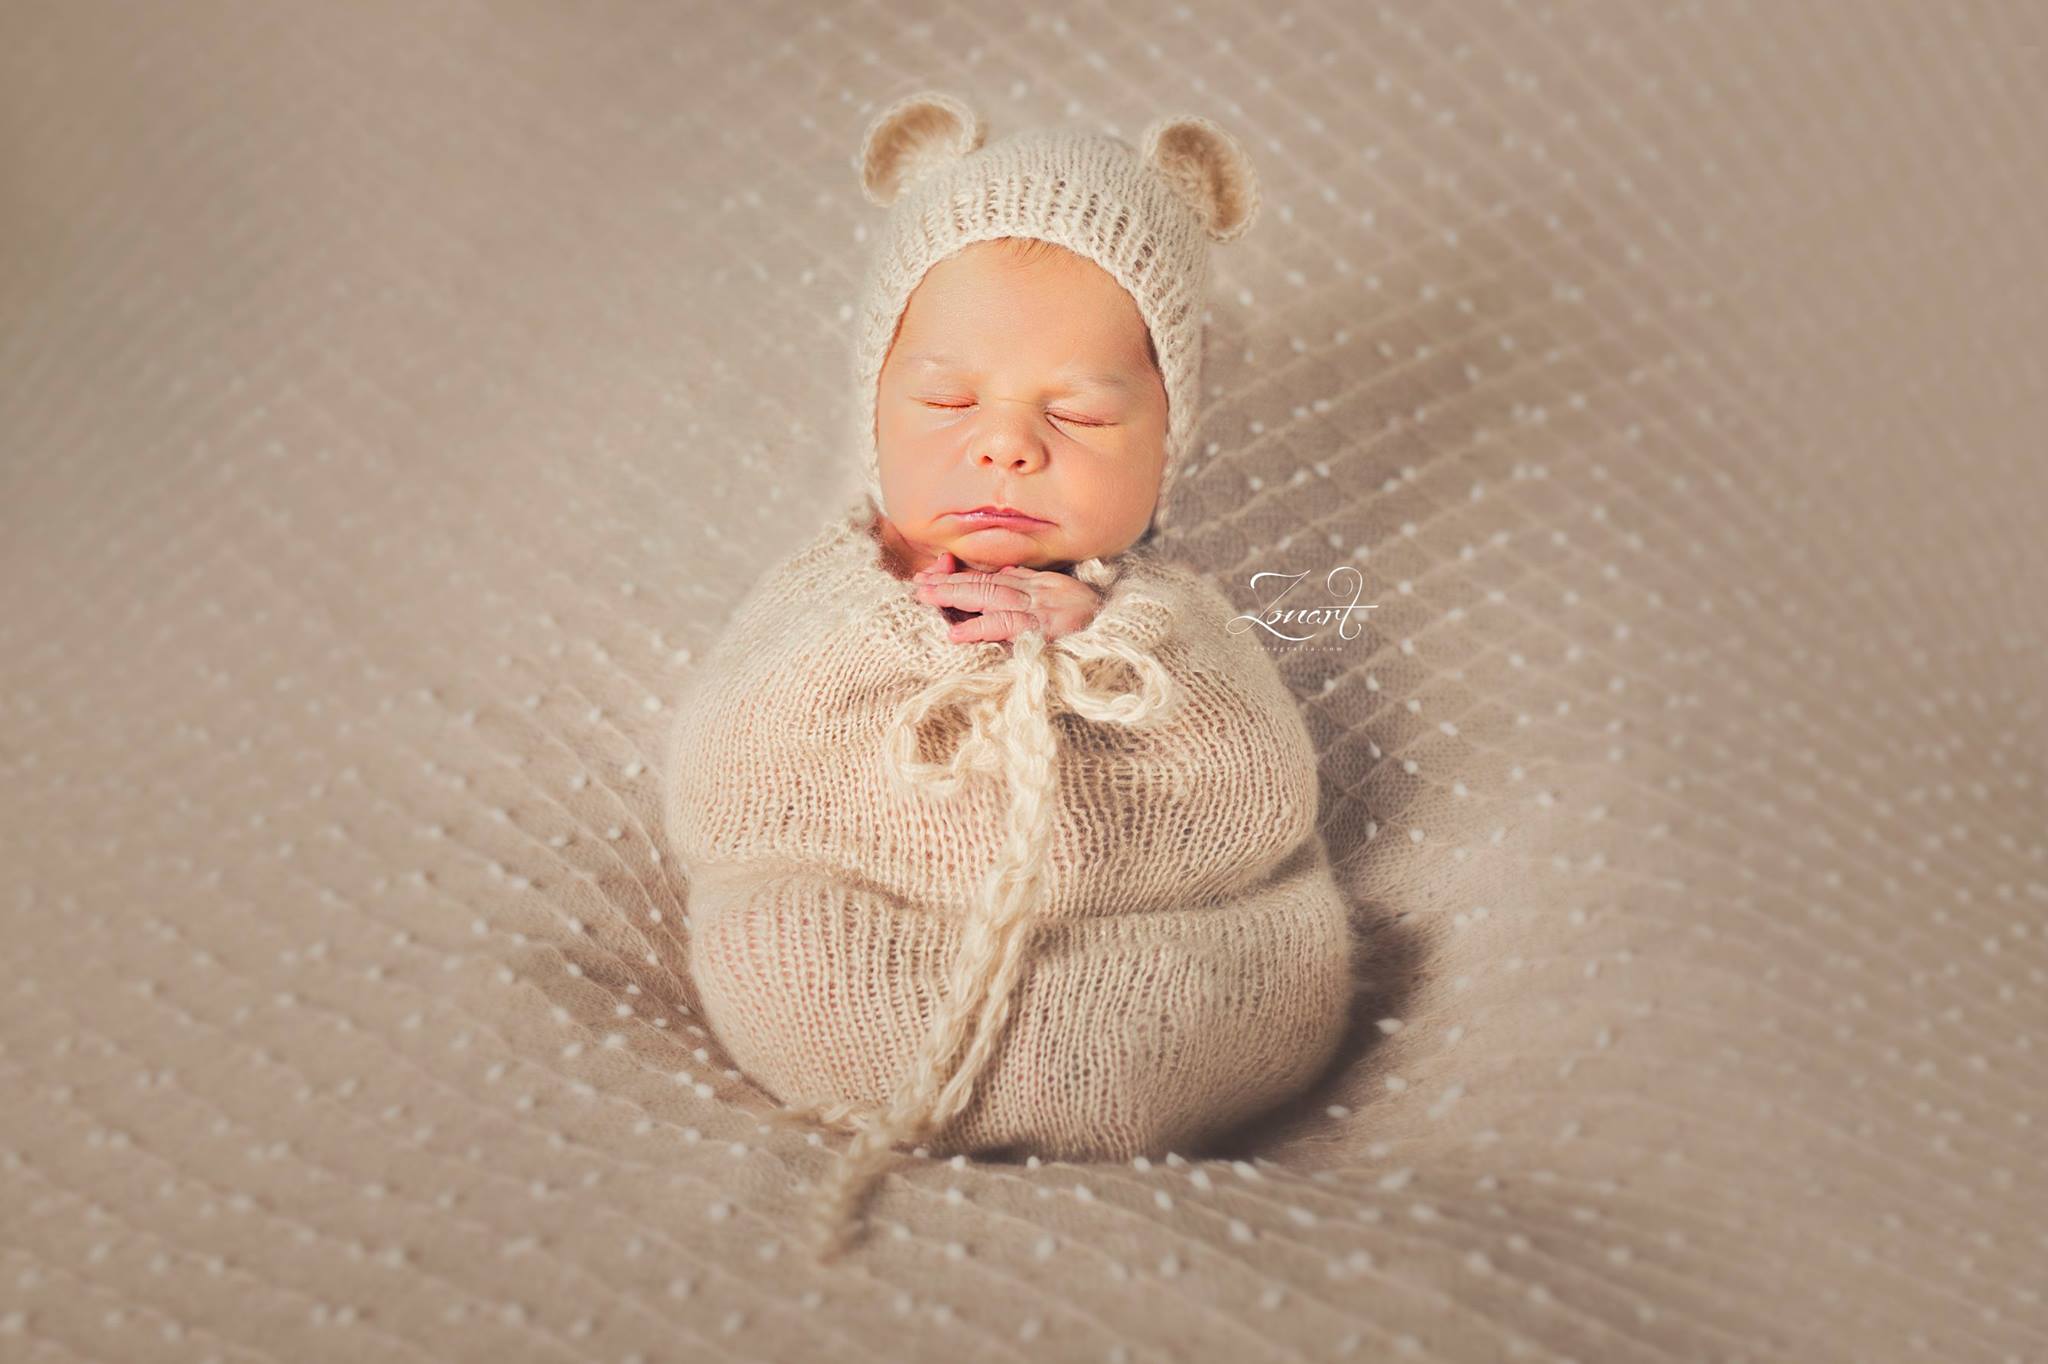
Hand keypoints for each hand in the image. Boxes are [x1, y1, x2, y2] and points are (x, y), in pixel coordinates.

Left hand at [911, 551, 1103, 643]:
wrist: (1129, 633)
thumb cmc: (1098, 620)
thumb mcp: (1064, 596)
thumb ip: (1033, 586)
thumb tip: (1005, 575)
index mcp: (1040, 585)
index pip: (994, 576)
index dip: (961, 575)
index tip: (934, 575)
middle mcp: (1037, 593)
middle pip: (986, 582)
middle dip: (949, 583)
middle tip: (917, 585)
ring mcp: (1040, 611)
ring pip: (990, 597)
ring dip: (954, 596)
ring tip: (925, 597)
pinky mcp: (1045, 632)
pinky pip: (1007, 627)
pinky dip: (979, 629)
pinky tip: (955, 633)